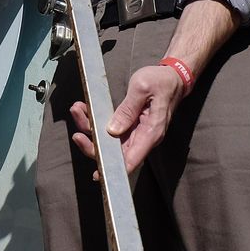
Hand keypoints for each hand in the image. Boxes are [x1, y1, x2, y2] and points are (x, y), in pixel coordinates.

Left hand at [69, 64, 186, 178]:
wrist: (172, 76)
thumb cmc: (160, 81)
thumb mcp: (142, 89)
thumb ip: (127, 110)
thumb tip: (112, 130)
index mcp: (151, 132)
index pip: (132, 159)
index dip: (114, 169)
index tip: (98, 173)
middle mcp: (143, 137)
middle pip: (115, 154)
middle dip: (92, 145)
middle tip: (77, 134)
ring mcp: (136, 132)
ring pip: (109, 141)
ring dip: (90, 129)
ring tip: (77, 110)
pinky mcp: (130, 125)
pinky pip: (110, 131)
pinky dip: (95, 122)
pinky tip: (84, 110)